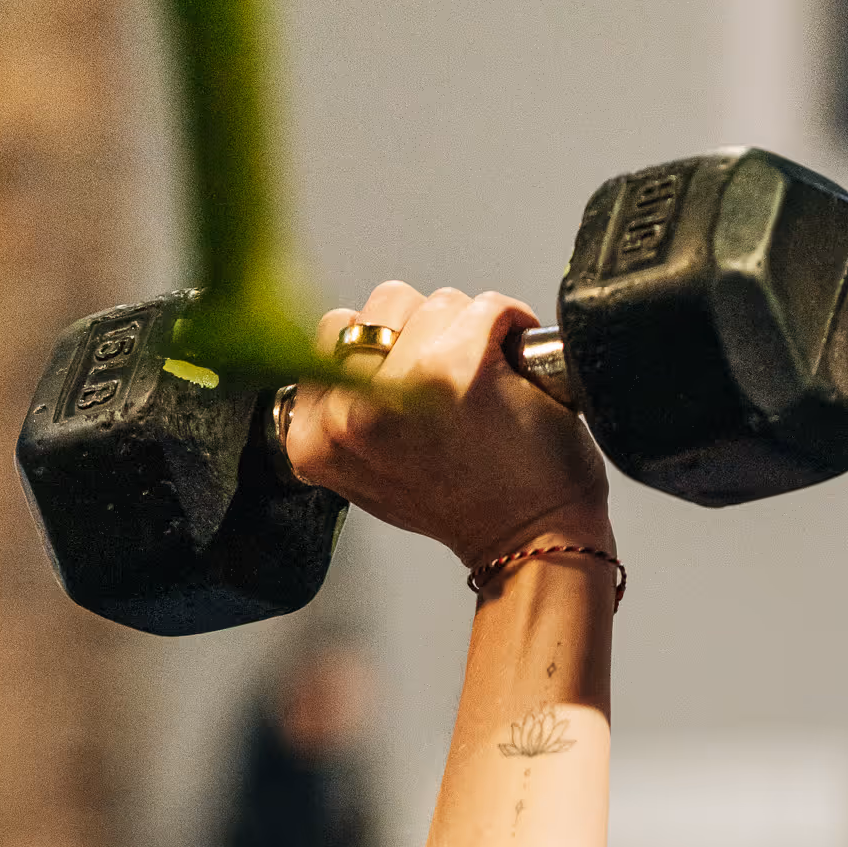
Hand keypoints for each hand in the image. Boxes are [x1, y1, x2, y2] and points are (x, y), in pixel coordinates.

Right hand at [276, 282, 610, 574]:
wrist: (533, 545)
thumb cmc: (466, 509)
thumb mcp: (370, 473)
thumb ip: (346, 413)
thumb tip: (353, 354)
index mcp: (315, 437)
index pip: (333, 334)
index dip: (385, 350)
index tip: (417, 387)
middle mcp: (350, 410)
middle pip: (381, 307)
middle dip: (424, 332)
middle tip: (457, 389)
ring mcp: (406, 384)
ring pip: (434, 301)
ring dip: (468, 330)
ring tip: (488, 386)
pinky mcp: (463, 367)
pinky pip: (487, 305)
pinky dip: (512, 325)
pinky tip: (522, 371)